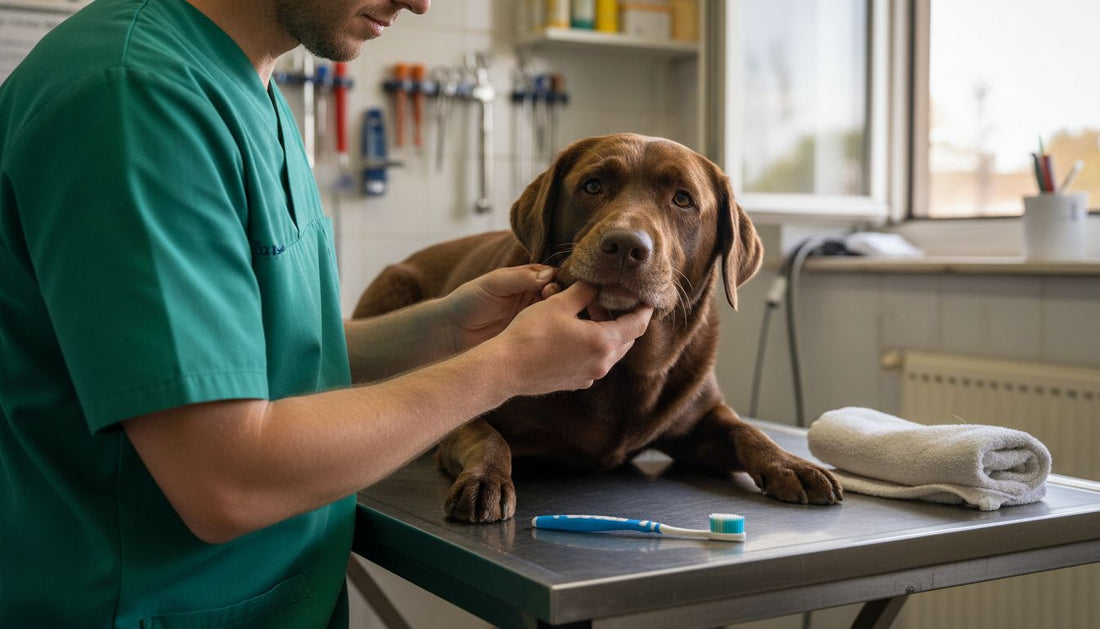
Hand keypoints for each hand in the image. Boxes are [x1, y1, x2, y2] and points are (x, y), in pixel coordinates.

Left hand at [444, 264, 556, 351]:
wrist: (452, 331)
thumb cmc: (469, 301)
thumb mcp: (493, 284)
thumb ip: (520, 278)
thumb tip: (549, 275)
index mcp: (526, 279)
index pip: (553, 276)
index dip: (559, 280)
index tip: (553, 288)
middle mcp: (533, 296)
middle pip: (561, 295)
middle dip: (562, 297)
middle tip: (552, 302)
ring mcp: (534, 317)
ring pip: (559, 314)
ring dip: (562, 316)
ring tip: (555, 318)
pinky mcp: (532, 336)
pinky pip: (551, 333)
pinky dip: (557, 333)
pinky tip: (557, 336)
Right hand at [491, 282, 653, 395]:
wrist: (505, 368)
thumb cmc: (531, 333)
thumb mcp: (559, 303)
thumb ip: (584, 292)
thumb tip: (597, 284)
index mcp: (603, 342)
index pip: (637, 325)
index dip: (644, 310)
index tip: (647, 299)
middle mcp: (601, 363)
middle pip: (625, 340)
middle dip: (620, 318)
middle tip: (604, 300)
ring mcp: (588, 376)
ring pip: (609, 352)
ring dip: (605, 333)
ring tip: (586, 314)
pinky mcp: (575, 382)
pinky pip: (594, 362)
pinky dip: (593, 347)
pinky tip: (574, 334)